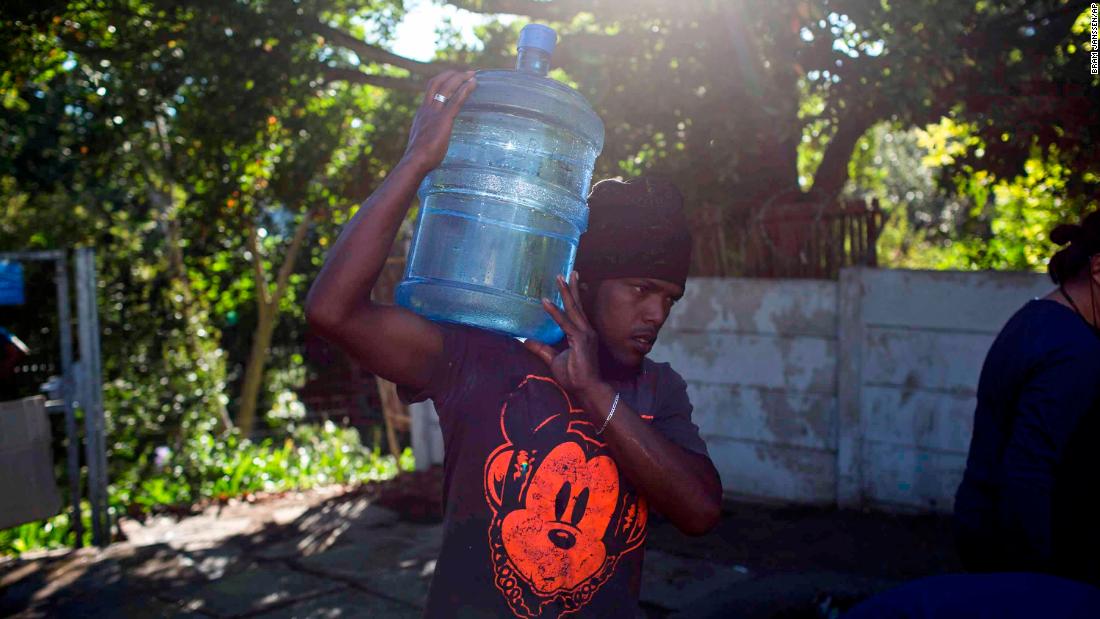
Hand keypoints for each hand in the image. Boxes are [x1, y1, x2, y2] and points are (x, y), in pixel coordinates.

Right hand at [401, 70, 476, 172]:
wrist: (415, 161)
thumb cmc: (419, 157)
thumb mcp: (421, 141)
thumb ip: (426, 135)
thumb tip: (431, 140)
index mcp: (421, 113)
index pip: (430, 91)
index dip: (442, 81)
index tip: (452, 78)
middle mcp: (426, 109)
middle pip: (436, 83)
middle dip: (451, 75)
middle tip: (466, 72)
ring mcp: (434, 113)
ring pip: (446, 88)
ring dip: (460, 78)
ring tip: (472, 74)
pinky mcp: (444, 120)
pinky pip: (456, 100)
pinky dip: (465, 90)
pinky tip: (472, 84)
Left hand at [523, 272, 606, 399]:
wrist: (588, 389)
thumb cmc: (575, 376)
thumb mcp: (553, 359)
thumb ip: (541, 348)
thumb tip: (526, 340)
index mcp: (582, 333)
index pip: (577, 311)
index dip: (573, 297)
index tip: (571, 282)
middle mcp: (586, 330)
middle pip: (578, 305)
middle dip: (572, 288)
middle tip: (569, 272)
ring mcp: (585, 334)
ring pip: (573, 309)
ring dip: (566, 292)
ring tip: (560, 278)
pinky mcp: (580, 340)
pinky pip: (565, 323)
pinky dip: (555, 312)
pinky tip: (546, 302)